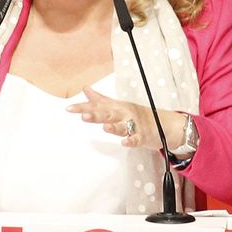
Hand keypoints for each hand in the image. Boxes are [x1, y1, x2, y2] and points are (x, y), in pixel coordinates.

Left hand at [69, 87, 183, 150]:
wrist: (162, 123)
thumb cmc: (136, 114)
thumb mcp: (117, 105)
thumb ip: (100, 99)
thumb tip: (85, 88)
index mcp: (116, 108)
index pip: (96, 106)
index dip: (82, 108)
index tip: (68, 108)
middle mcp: (123, 114)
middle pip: (108, 114)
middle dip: (96, 115)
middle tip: (83, 115)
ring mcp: (134, 125)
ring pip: (122, 126)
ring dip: (114, 127)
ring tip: (105, 127)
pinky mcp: (143, 136)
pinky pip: (136, 139)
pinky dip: (131, 141)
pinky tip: (125, 142)